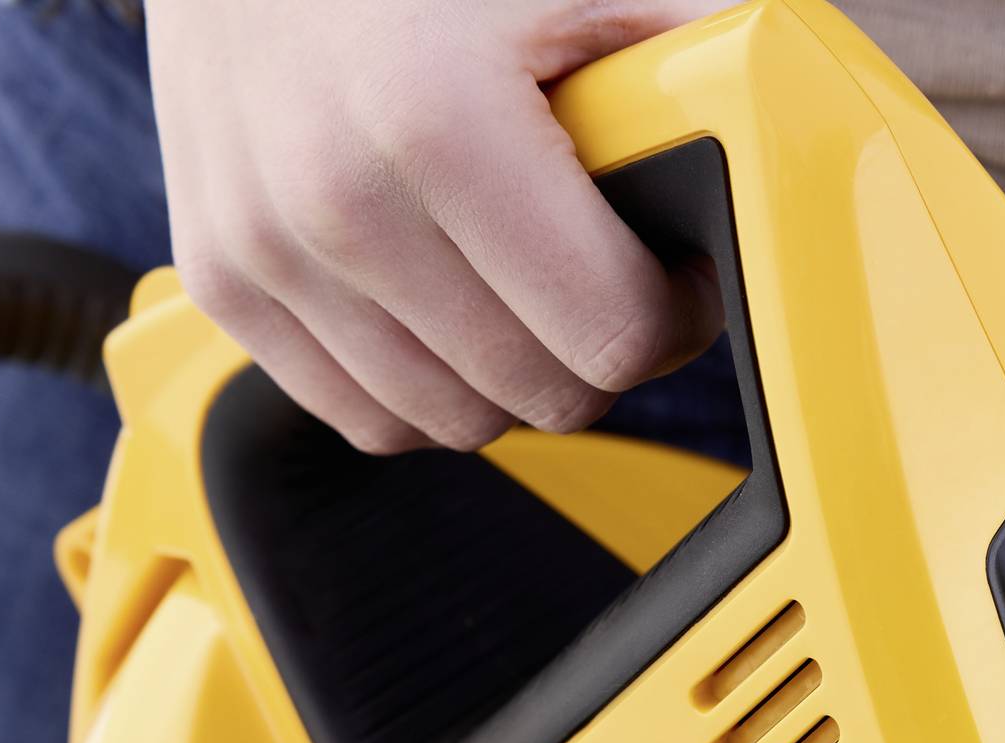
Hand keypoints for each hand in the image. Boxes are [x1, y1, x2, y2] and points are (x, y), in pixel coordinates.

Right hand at [146, 0, 728, 453]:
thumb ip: (689, 57)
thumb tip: (782, 133)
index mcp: (438, 126)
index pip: (609, 334)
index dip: (675, 314)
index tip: (677, 270)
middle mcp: (338, 204)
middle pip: (541, 395)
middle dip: (601, 349)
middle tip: (612, 277)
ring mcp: (266, 255)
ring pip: (456, 423)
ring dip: (514, 376)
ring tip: (529, 285)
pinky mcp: (222, 287)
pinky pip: (368, 418)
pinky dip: (425, 388)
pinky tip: (451, 308)